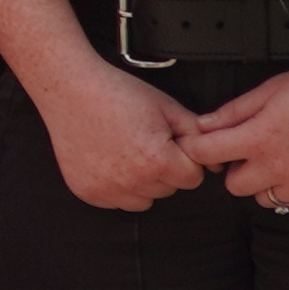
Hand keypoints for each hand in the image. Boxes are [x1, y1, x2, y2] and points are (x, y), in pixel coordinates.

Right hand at [32, 75, 214, 210]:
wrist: (70, 89)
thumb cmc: (117, 93)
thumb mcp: (166, 106)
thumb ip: (197, 134)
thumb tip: (218, 160)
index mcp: (158, 160)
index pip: (192, 178)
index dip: (185, 157)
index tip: (168, 141)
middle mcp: (133, 181)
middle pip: (169, 189)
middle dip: (164, 168)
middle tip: (144, 140)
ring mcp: (108, 189)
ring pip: (144, 199)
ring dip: (142, 181)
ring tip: (127, 150)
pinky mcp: (88, 192)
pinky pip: (116, 200)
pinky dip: (117, 185)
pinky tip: (109, 158)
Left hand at [182, 70, 288, 213]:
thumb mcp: (272, 89)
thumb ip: (234, 110)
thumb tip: (204, 124)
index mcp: (259, 138)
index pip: (207, 154)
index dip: (198, 148)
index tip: (202, 145)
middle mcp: (276, 167)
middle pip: (234, 186)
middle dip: (235, 169)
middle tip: (250, 151)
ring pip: (263, 200)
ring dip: (263, 184)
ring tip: (278, 161)